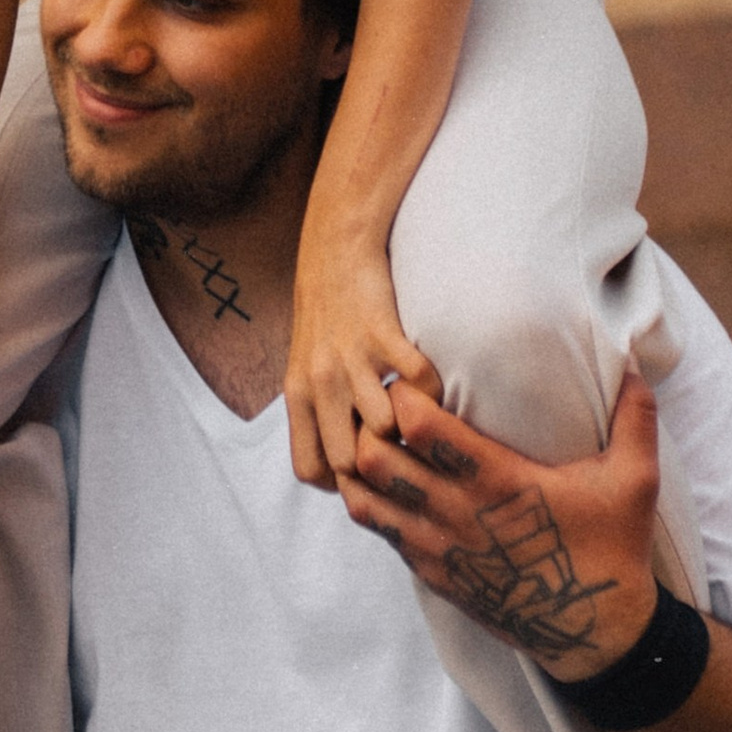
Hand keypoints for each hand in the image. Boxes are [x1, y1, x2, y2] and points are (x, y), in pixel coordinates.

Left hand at [283, 220, 439, 492]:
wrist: (335, 247)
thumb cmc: (327, 315)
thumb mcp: (307, 368)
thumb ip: (320, 414)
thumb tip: (346, 468)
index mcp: (298, 396)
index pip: (310, 470)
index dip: (342, 484)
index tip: (369, 474)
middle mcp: (319, 383)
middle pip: (349, 462)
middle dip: (381, 464)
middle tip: (403, 451)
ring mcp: (349, 358)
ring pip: (384, 429)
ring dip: (409, 426)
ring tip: (420, 415)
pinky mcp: (382, 333)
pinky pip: (418, 383)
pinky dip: (433, 389)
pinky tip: (430, 380)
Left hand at [340, 368, 662, 680]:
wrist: (596, 634)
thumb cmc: (613, 549)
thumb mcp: (635, 481)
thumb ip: (636, 417)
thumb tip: (638, 363)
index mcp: (499, 482)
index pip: (421, 428)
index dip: (403, 394)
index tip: (408, 376)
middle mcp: (459, 514)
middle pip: (375, 458)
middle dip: (368, 422)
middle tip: (380, 402)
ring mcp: (440, 549)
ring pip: (365, 498)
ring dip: (360, 464)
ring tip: (375, 438)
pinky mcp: (433, 575)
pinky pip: (381, 532)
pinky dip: (372, 502)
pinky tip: (385, 482)